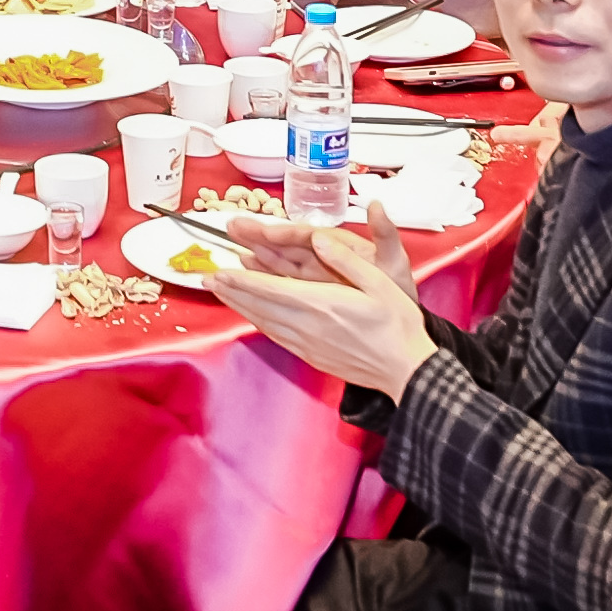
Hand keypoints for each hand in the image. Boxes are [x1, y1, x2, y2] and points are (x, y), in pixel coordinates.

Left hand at [205, 197, 435, 393]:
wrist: (406, 370)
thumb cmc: (397, 324)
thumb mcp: (380, 283)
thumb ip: (346, 261)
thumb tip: (319, 239)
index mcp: (323, 303)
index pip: (271, 288)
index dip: (240, 280)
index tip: (218, 270)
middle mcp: (308, 325)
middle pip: (260, 306)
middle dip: (231, 291)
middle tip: (206, 278)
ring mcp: (308, 344)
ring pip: (264, 322)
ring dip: (239, 307)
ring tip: (220, 294)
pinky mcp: (312, 356)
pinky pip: (276, 336)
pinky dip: (258, 323)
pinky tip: (251, 317)